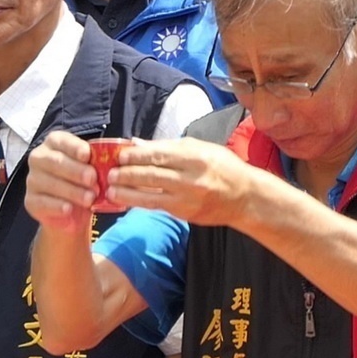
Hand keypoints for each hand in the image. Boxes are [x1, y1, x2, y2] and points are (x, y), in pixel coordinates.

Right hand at [24, 131, 97, 233]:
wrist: (74, 213)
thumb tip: (113, 161)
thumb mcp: (93, 170)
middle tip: (93, 180)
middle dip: (76, 170)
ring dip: (72, 191)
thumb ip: (98, 163)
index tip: (87, 155)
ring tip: (90, 198)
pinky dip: (57, 206)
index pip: (61, 141)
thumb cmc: (85, 184)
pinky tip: (69, 209)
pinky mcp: (30, 200)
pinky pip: (42, 202)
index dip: (74, 147)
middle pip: (55, 161)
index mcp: (55, 144)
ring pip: (50, 183)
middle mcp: (39, 158)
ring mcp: (32, 180)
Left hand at [107, 138, 254, 226]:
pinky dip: (139, 203)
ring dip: (127, 192)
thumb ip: (170, 147)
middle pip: (151, 174)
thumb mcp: (202, 149)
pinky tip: (126, 200)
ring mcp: (188, 198)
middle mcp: (191, 178)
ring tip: (111, 189)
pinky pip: (157, 206)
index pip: (158, 154)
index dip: (135, 155)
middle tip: (110, 172)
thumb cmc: (225, 168)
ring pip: (150, 194)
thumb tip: (139, 144)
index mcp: (195, 157)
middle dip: (127, 173)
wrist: (246, 198)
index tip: (120, 154)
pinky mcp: (185, 213)